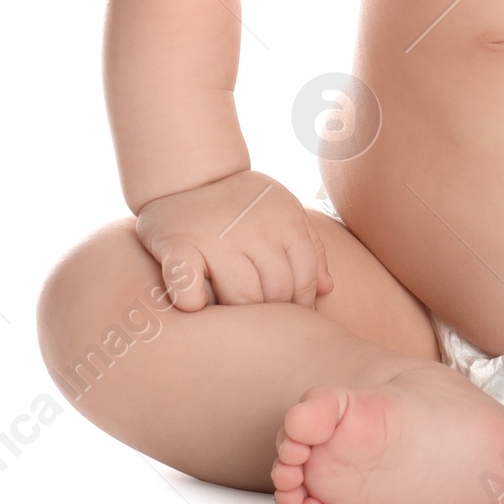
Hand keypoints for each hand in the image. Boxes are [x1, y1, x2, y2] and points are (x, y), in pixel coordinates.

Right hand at [135, 169, 334, 310]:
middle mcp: (254, 228)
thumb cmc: (242, 204)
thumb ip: (310, 248)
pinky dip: (192, 301)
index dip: (300, 305)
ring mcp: (215, 236)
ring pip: (241, 296)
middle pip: (275, 292)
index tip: (288, 320)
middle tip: (261, 328)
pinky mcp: (177, 244)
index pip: (303, 278)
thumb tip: (326, 289)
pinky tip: (195, 307)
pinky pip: (187, 284)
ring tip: (233, 322)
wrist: (188, 176)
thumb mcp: (283, 213)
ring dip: (238, 317)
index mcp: (284, 221)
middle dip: (272, 316)